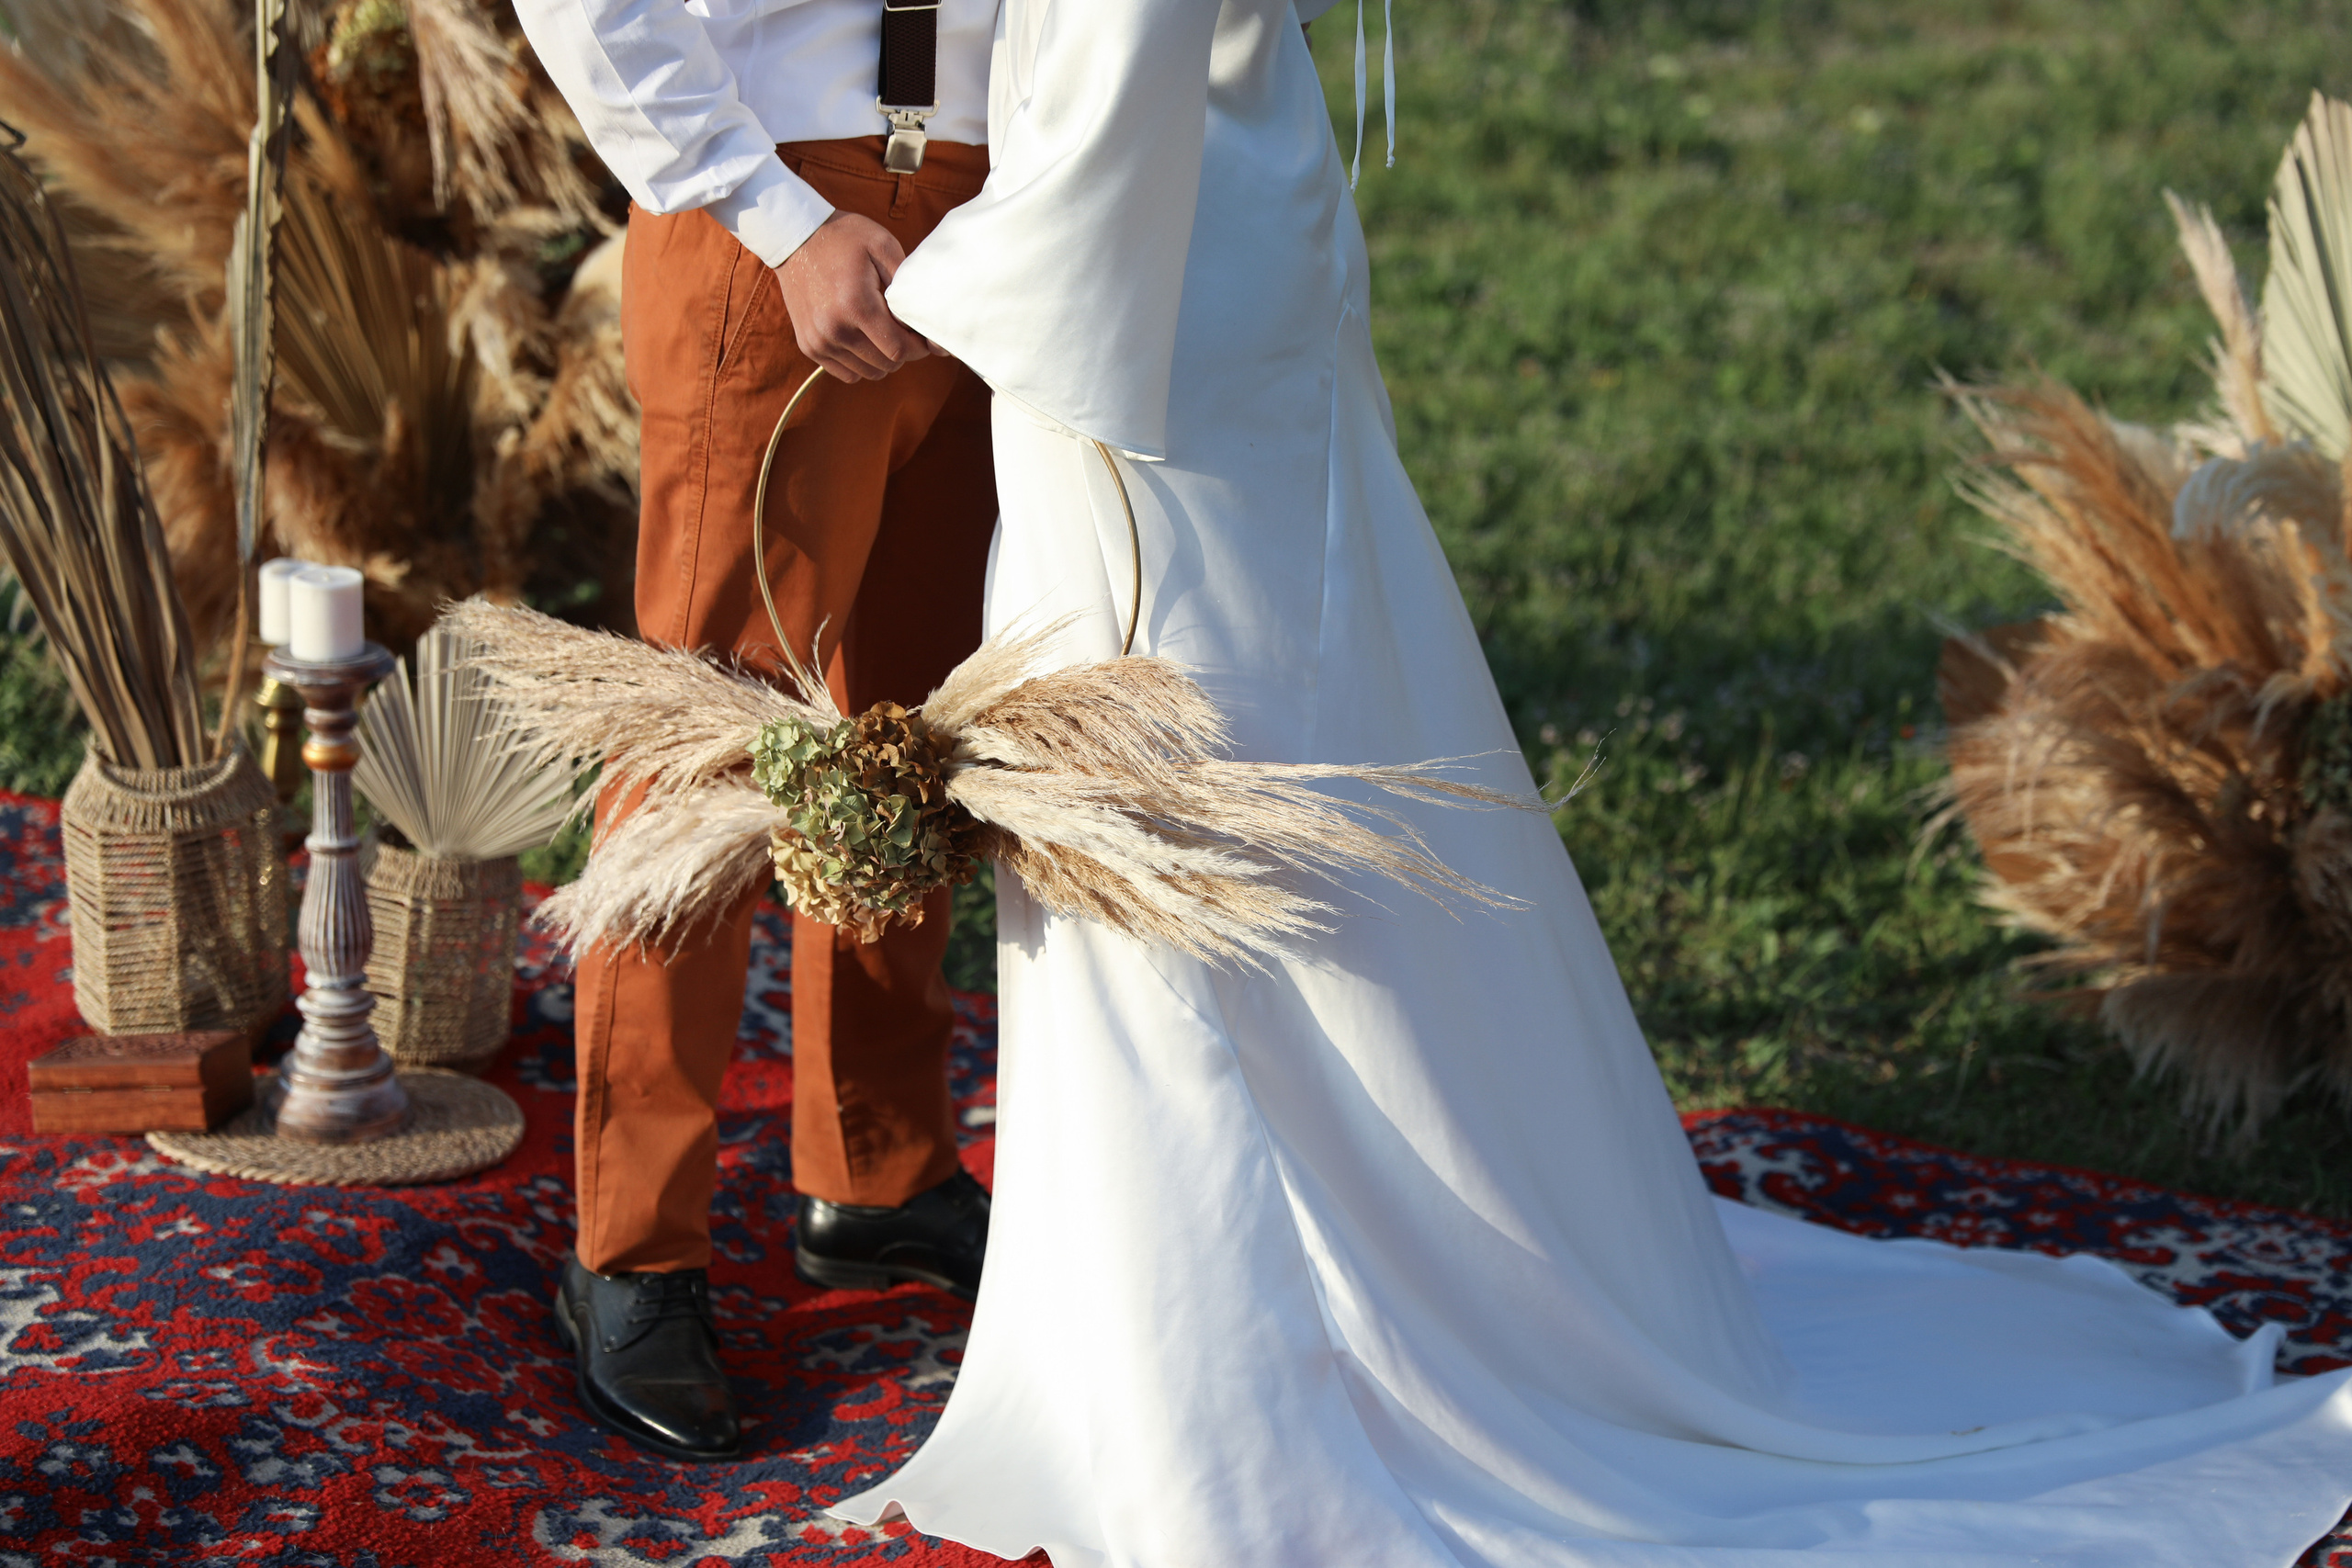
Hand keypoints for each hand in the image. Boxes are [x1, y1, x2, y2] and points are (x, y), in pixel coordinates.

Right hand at [774, 212, 932, 381]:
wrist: (795, 236)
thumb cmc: (845, 238)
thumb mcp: (883, 246)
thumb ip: (907, 286)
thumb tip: (925, 323)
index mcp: (857, 306)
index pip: (900, 349)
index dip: (918, 346)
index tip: (922, 333)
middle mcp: (835, 330)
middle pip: (887, 364)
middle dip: (903, 350)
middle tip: (902, 327)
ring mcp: (819, 341)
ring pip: (869, 372)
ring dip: (882, 357)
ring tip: (881, 330)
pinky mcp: (809, 347)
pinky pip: (848, 373)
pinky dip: (861, 362)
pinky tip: (862, 337)